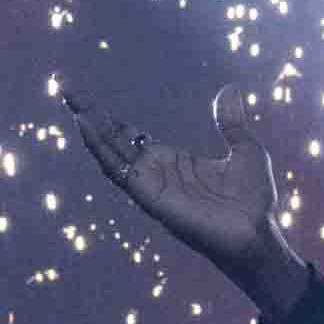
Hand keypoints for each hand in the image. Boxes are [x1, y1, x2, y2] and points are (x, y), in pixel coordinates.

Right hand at [56, 79, 304, 310]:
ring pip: (109, 152)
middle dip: (89, 114)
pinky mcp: (149, 197)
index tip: (89, 100)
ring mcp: (150, 185)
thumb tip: (230, 89)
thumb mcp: (246, 151)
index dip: (109, 118)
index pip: (131, 136)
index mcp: (172, 161)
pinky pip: (117, 171)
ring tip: (70, 100)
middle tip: (66, 88)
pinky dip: (99, 148)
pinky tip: (86, 125)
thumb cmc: (253, 202)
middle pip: (113, 139)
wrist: (258, 235)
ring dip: (89, 127)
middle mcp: (155, 172)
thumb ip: (232, 123)